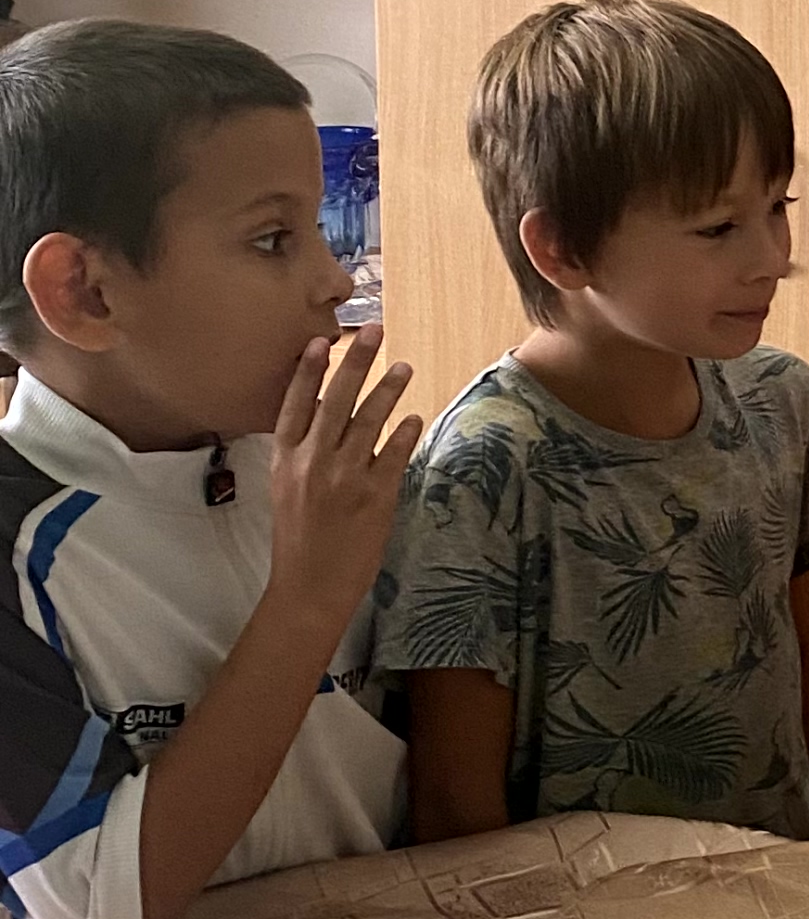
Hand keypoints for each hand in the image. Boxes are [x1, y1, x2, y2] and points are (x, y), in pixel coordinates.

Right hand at [268, 326, 421, 638]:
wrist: (309, 589)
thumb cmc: (298, 540)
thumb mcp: (285, 490)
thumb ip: (302, 452)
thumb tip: (321, 412)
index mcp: (286, 461)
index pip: (295, 405)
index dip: (308, 372)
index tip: (321, 342)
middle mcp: (313, 463)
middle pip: (335, 401)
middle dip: (356, 362)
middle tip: (374, 330)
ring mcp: (345, 479)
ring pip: (369, 421)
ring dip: (388, 389)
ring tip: (403, 366)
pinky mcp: (375, 497)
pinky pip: (395, 454)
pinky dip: (406, 432)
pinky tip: (414, 418)